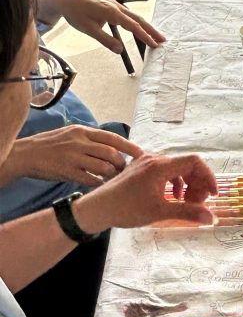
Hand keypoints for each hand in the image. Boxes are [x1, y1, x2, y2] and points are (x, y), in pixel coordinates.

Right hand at [3, 126, 142, 186]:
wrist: (26, 154)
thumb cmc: (51, 144)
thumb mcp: (71, 133)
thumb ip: (90, 139)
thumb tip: (113, 147)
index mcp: (83, 131)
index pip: (112, 138)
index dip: (129, 146)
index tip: (140, 153)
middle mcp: (80, 143)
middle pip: (111, 153)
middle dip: (122, 163)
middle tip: (127, 170)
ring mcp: (73, 157)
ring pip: (103, 166)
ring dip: (113, 174)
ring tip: (116, 178)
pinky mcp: (67, 171)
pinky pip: (90, 179)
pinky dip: (100, 183)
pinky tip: (103, 185)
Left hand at [37, 0, 164, 52]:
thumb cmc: (75, 14)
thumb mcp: (88, 29)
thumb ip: (105, 40)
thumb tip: (120, 50)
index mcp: (112, 12)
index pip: (133, 27)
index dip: (145, 36)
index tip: (154, 45)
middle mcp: (116, 7)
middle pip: (139, 20)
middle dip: (151, 30)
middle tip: (163, 40)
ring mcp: (114, 4)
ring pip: (134, 16)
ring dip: (145, 26)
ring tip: (154, 35)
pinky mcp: (111, 4)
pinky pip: (128, 13)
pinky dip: (136, 21)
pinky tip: (137, 26)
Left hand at [75, 153, 217, 231]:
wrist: (96, 209)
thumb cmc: (126, 209)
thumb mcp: (159, 212)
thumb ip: (187, 212)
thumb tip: (211, 218)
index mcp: (160, 166)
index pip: (194, 162)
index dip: (207, 176)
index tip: (212, 194)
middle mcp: (154, 159)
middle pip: (187, 165)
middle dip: (197, 183)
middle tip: (199, 202)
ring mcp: (146, 162)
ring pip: (177, 168)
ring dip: (187, 184)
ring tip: (187, 202)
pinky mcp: (140, 168)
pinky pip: (166, 171)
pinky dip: (175, 183)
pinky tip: (172, 198)